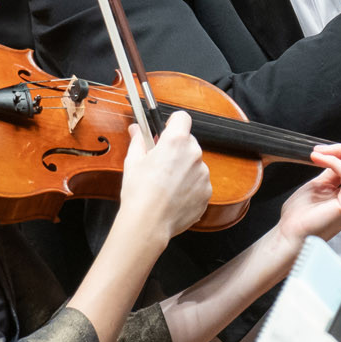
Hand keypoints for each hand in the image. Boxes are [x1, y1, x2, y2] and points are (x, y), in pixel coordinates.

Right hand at [116, 112, 210, 244]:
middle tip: (160, 162)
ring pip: (195, 164)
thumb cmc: (139, 192)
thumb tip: (136, 129)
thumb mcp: (133, 161)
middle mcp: (194, 154)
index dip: (173, 123)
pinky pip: (199, 183)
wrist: (149, 223)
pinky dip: (190, 187)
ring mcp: (203, 174)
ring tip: (166, 184)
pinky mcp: (207, 192)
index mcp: (176, 141)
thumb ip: (138, 140)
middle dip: (177, 148)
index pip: (182, 118)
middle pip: (189, 142)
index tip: (166, 131)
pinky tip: (174, 196)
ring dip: (184, 168)